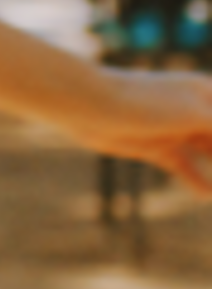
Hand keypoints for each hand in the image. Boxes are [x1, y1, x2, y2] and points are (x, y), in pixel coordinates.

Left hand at [80, 65, 211, 193]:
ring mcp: (177, 129)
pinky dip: (199, 182)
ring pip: (211, 154)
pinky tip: (208, 195)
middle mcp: (196, 110)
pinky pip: (186, 168)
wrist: (88, 105)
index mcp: (208, 93)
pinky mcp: (158, 147)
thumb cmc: (144, 101)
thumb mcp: (195, 114)